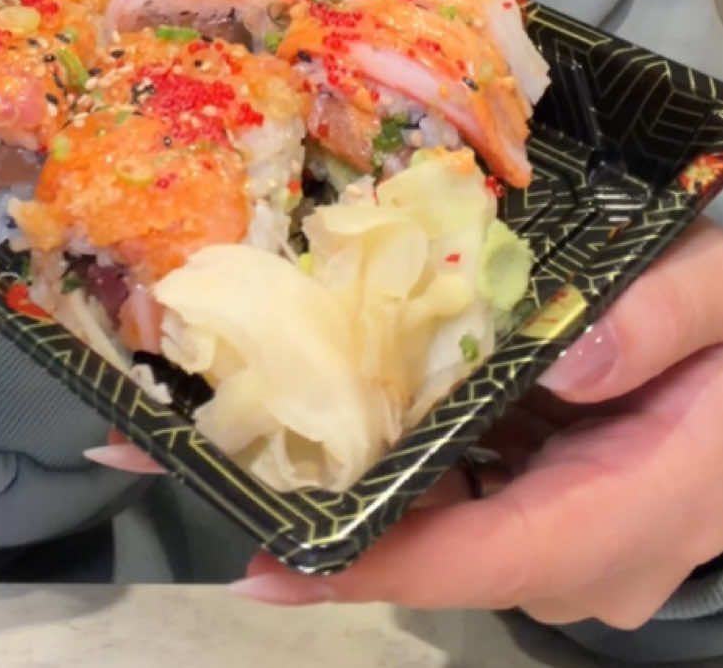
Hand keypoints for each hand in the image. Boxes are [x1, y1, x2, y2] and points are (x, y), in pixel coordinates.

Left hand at [232, 219, 722, 629]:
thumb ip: (667, 314)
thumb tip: (567, 357)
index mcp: (644, 505)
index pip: (494, 556)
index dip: (379, 564)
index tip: (271, 562)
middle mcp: (605, 550)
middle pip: (450, 549)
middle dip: (332, 515)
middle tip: (210, 459)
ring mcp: (589, 534)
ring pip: (454, 525)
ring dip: (358, 483)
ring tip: (247, 427)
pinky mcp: (575, 502)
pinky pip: (478, 494)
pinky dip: (411, 457)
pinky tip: (346, 400)